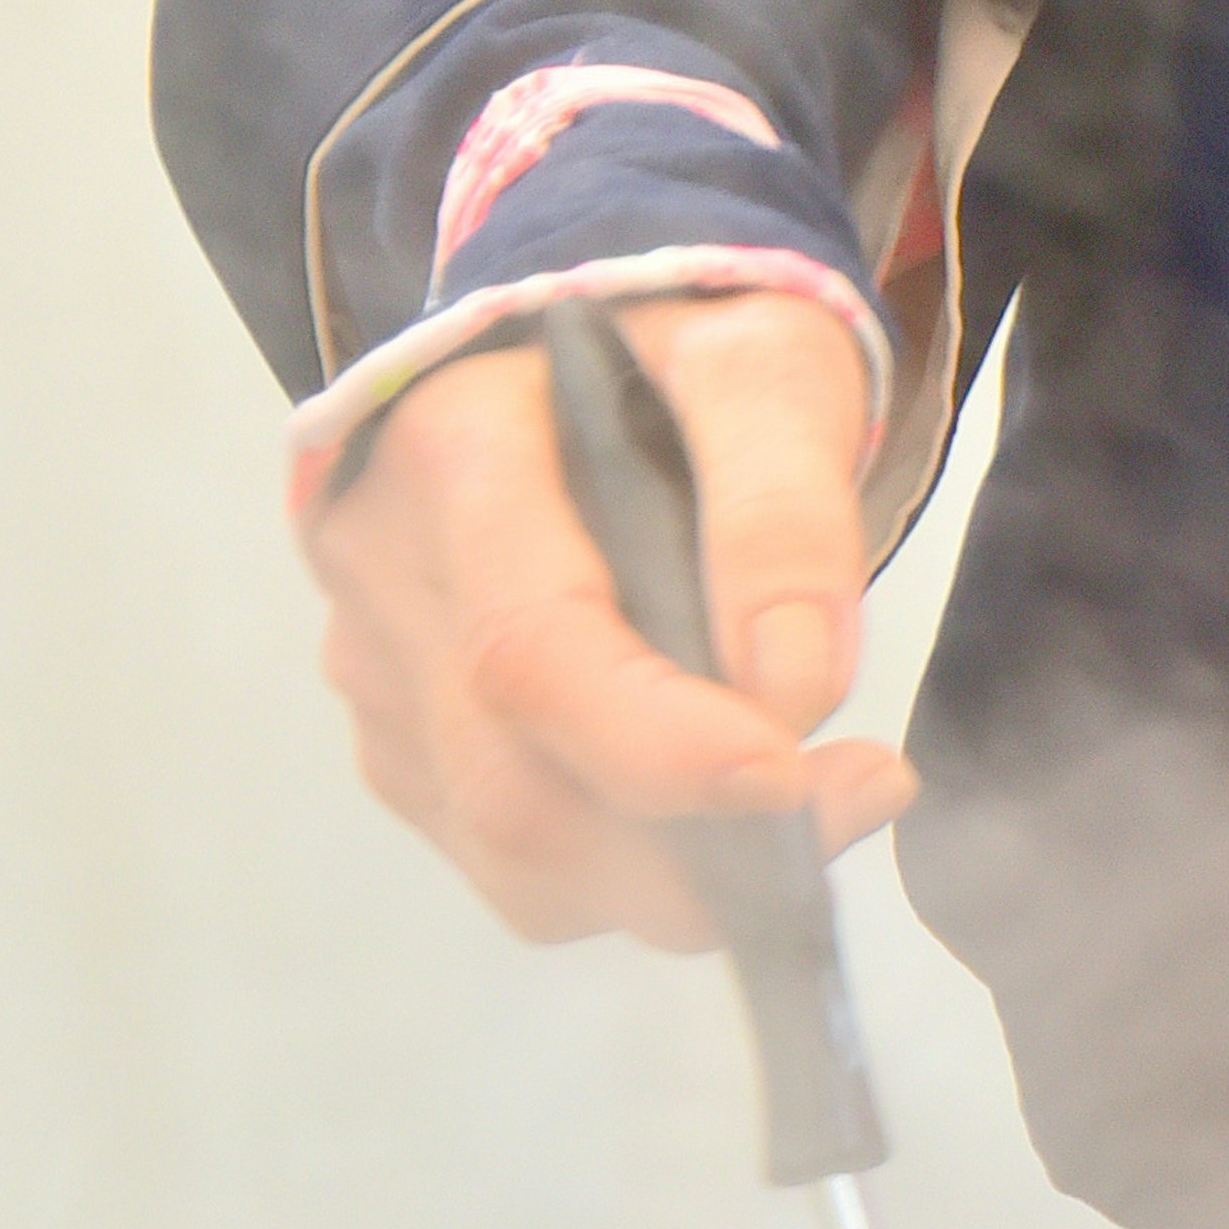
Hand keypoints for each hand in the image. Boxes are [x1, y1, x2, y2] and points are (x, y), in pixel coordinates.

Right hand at [301, 289, 910, 947]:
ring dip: (673, 883)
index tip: (793, 776)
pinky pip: (512, 866)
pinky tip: (705, 804)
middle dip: (696, 853)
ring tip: (796, 807)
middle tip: (847, 800)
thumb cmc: (671, 352)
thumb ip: (783, 515)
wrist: (575, 346)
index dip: (661, 749)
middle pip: (513, 793)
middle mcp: (387, 578)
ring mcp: (381, 674)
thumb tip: (794, 690)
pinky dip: (628, 874)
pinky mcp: (403, 743)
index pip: (532, 652)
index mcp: (455, 459)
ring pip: (512, 861)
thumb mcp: (763, 369)